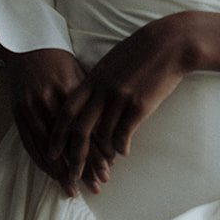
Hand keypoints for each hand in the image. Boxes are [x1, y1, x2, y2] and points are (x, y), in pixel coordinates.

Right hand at [2, 46, 100, 195]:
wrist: (27, 46)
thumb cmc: (59, 59)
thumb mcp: (79, 73)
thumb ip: (90, 100)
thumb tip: (108, 128)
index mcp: (69, 90)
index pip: (86, 129)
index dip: (97, 152)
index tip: (108, 170)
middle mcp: (49, 100)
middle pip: (69, 142)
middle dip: (82, 168)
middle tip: (96, 187)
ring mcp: (30, 108)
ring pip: (48, 148)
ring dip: (61, 171)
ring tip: (73, 189)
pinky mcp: (17, 113)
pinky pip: (29, 144)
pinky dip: (41, 162)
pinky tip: (52, 175)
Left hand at [47, 13, 196, 188]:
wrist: (169, 43)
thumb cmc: (140, 51)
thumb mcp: (110, 63)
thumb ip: (96, 82)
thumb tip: (86, 103)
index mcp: (92, 79)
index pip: (66, 112)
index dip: (56, 135)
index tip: (51, 153)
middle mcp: (102, 90)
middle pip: (80, 131)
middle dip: (73, 158)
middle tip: (71, 175)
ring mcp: (120, 98)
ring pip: (103, 137)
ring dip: (103, 155)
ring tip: (105, 164)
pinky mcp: (139, 106)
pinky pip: (124, 135)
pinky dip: (121, 148)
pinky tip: (123, 152)